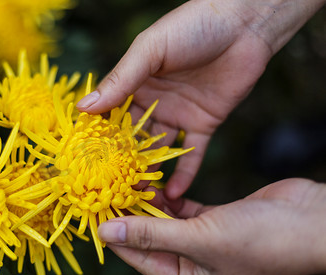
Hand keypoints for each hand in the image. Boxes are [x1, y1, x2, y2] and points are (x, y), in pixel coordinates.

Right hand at [77, 0, 324, 199]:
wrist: (243, 25)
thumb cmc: (191, 26)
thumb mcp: (150, 50)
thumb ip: (120, 79)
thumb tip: (83, 107)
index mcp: (134, 84)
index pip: (110, 115)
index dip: (98, 138)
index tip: (85, 164)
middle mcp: (153, 102)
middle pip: (132, 138)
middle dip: (122, 162)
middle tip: (112, 188)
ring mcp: (178, 114)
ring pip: (159, 149)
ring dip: (151, 171)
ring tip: (140, 196)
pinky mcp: (203, 123)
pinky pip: (192, 153)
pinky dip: (185, 173)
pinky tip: (174, 193)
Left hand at [98, 178, 325, 274]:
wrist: (311, 221)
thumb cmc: (261, 240)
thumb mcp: (200, 239)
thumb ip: (151, 235)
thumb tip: (106, 234)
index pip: (140, 259)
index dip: (117, 237)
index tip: (96, 213)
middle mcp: (194, 263)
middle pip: (151, 239)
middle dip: (132, 217)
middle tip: (110, 191)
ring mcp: (206, 240)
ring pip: (167, 222)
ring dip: (150, 205)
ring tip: (129, 183)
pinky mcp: (216, 219)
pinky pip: (184, 210)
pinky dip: (171, 199)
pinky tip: (157, 184)